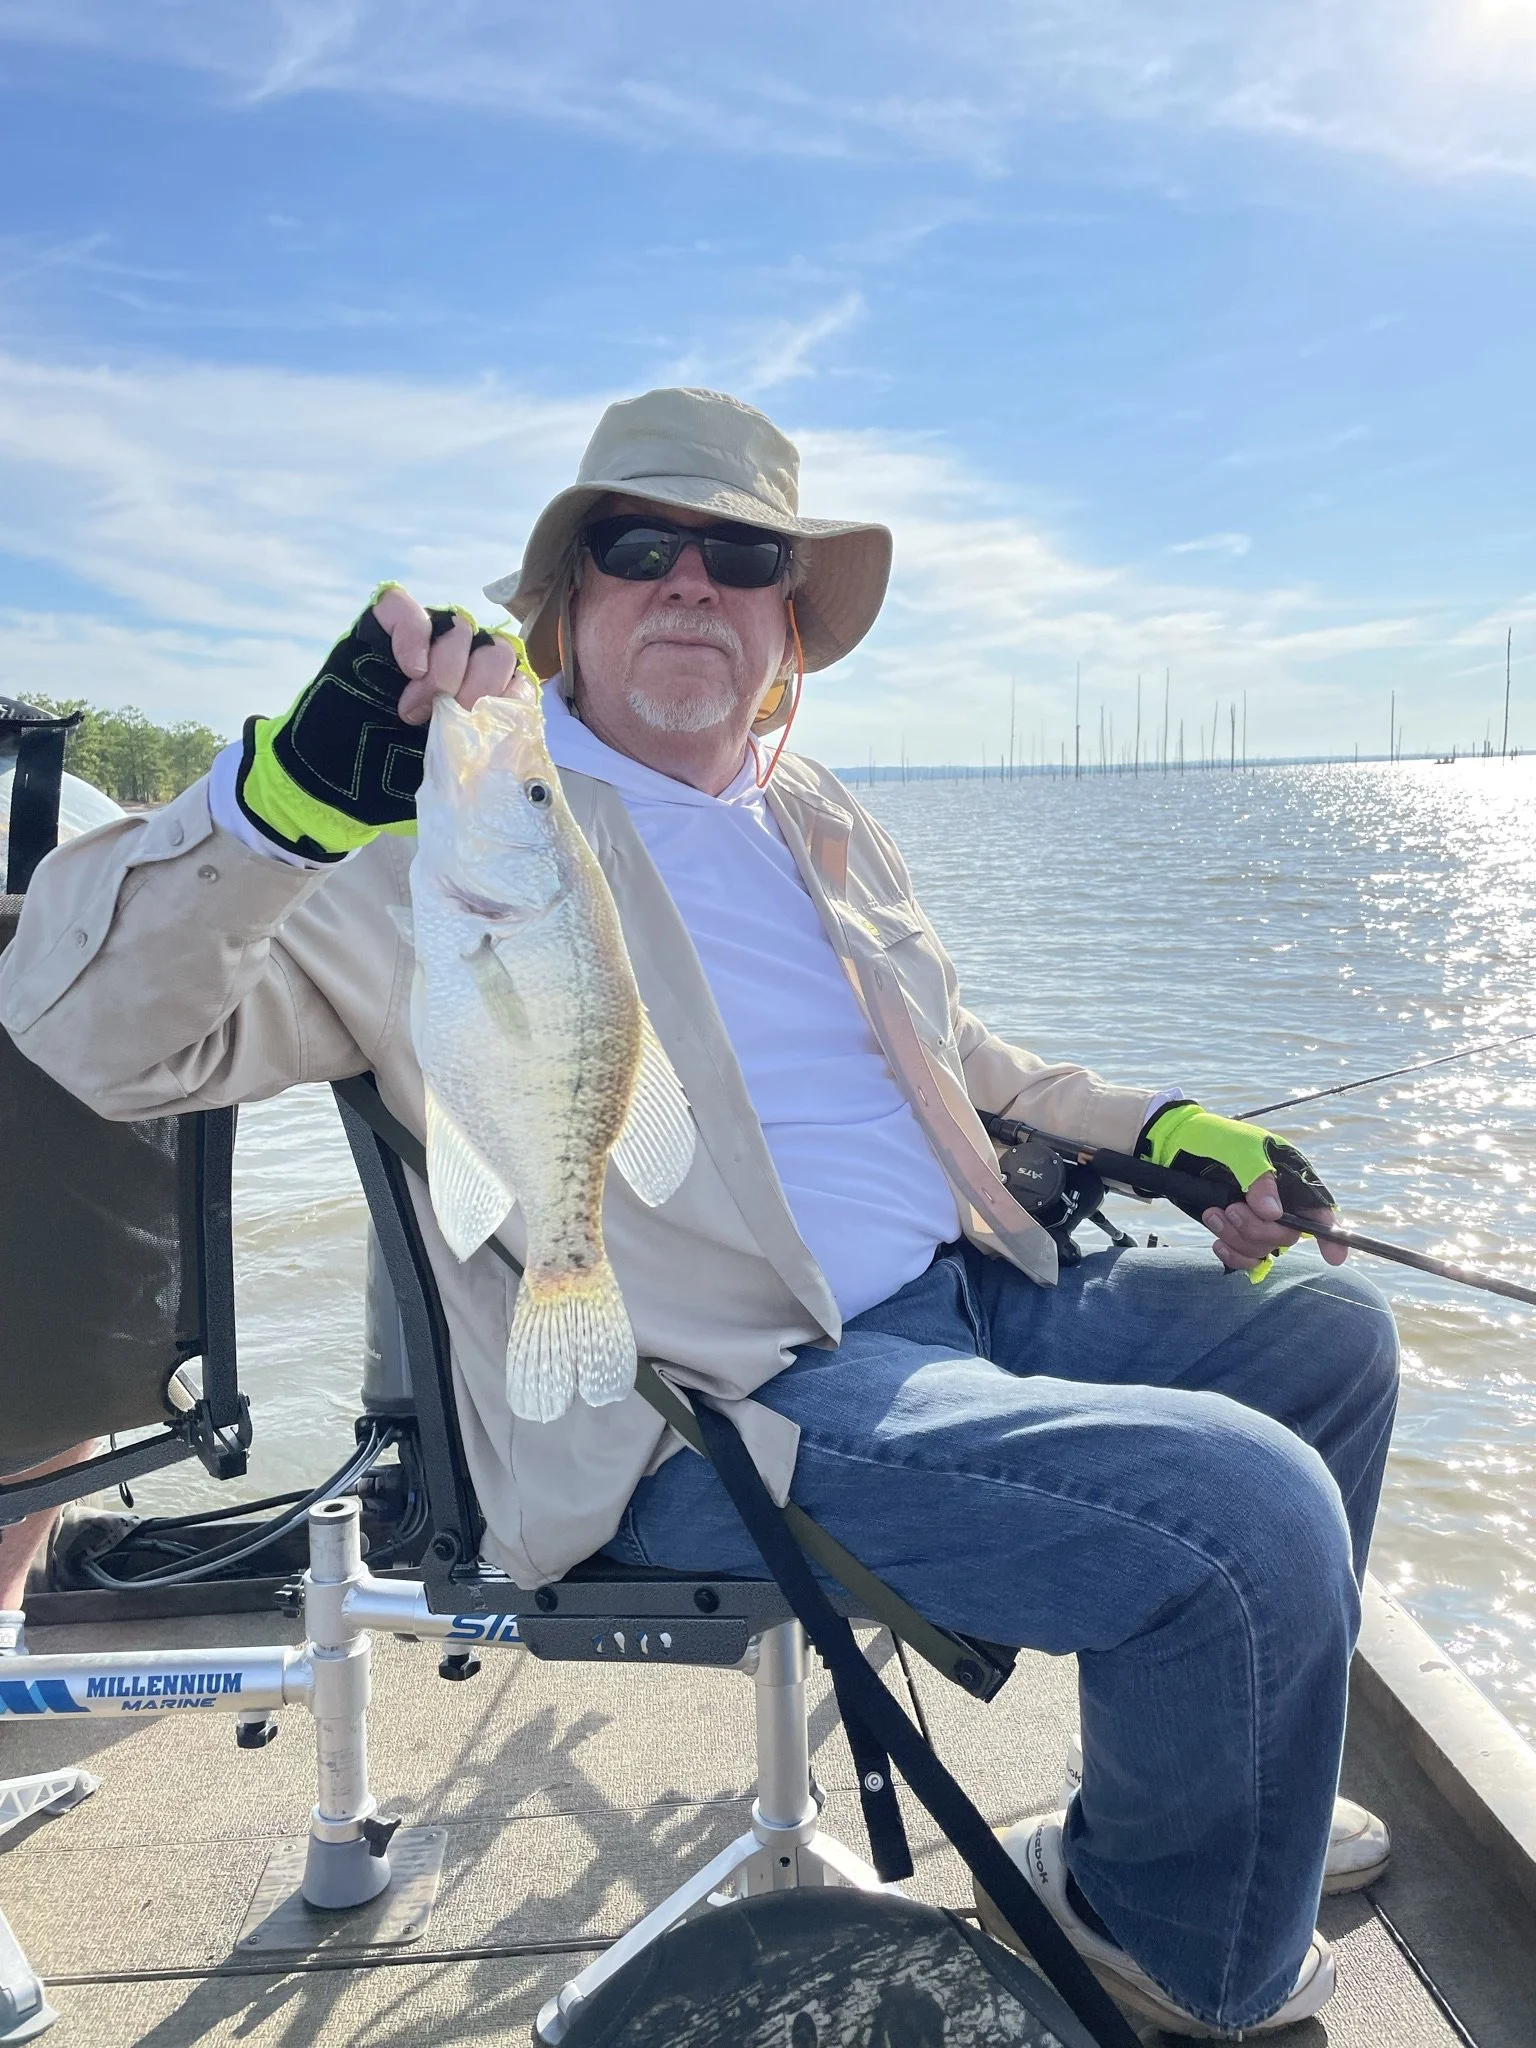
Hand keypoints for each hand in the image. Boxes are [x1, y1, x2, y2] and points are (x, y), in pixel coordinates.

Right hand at [237, 586, 529, 860]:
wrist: (329, 785)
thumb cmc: (390, 783)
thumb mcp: (451, 780)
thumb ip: (483, 757)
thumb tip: (514, 749)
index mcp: (476, 704)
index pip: (517, 680)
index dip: (508, 699)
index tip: (482, 727)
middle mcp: (454, 668)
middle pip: (497, 648)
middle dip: (481, 682)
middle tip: (451, 715)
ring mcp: (418, 646)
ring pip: (460, 624)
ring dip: (448, 666)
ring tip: (416, 707)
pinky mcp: (379, 632)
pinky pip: (404, 606)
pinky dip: (414, 632)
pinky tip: (409, 668)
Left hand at [1139, 1102, 1345, 1276]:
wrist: (1176, 1146)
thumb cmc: (1213, 1138)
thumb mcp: (1238, 1148)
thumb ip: (1257, 1177)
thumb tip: (1274, 1214)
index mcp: (1291, 1176)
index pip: (1318, 1208)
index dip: (1330, 1234)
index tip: (1333, 1257)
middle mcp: (1280, 1201)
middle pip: (1288, 1234)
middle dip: (1258, 1229)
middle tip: (1230, 1209)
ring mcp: (1258, 1219)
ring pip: (1264, 1248)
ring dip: (1237, 1238)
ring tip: (1213, 1214)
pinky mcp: (1237, 1232)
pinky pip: (1247, 1258)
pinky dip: (1233, 1256)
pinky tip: (1217, 1243)